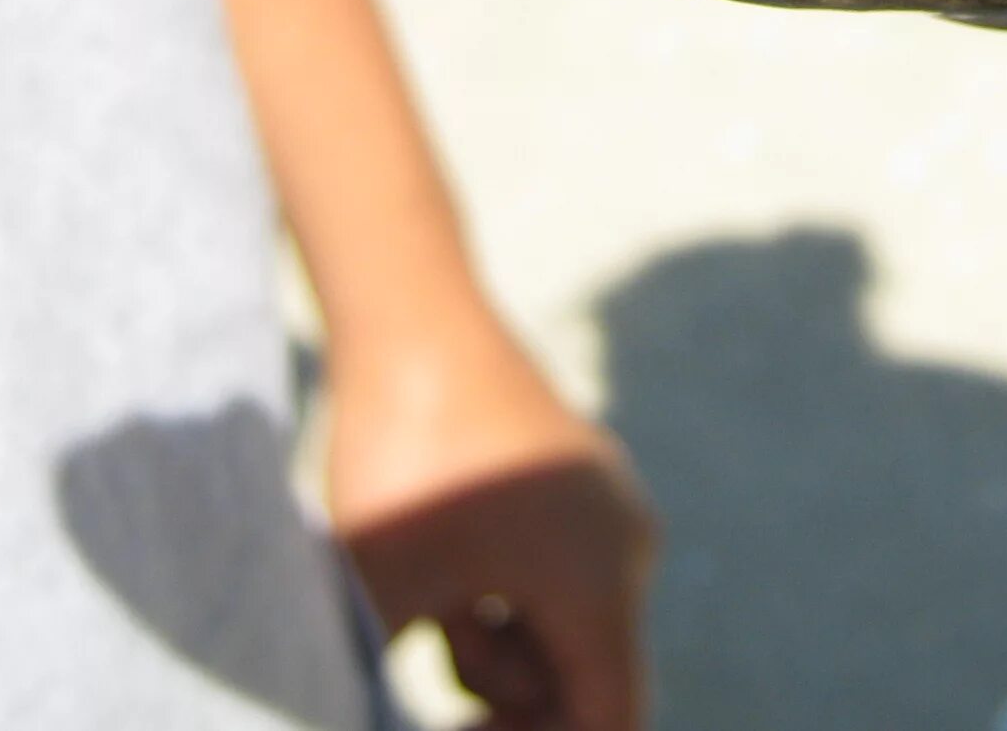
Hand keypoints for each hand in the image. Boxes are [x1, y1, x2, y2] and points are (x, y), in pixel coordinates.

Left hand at [325, 334, 655, 730]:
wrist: (414, 317)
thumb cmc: (401, 461)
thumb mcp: (382, 597)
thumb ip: (396, 688)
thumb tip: (380, 720)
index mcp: (600, 589)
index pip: (611, 723)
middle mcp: (625, 549)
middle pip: (589, 679)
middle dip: (514, 708)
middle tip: (437, 711)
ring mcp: (606, 509)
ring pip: (566, 626)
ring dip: (500, 651)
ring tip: (426, 622)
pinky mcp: (575, 482)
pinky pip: (559, 574)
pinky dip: (506, 599)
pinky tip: (444, 584)